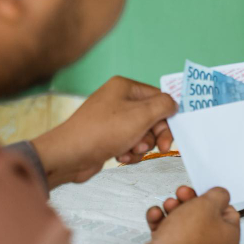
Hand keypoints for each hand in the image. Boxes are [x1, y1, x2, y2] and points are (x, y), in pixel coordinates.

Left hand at [32, 76, 176, 187]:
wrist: (69, 155)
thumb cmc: (102, 132)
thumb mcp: (140, 115)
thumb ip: (163, 106)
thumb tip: (174, 104)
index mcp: (125, 87)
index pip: (158, 98)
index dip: (167, 118)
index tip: (170, 136)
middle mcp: (118, 100)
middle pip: (152, 117)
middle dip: (154, 135)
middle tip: (159, 148)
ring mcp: (112, 119)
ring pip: (142, 133)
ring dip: (141, 146)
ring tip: (129, 151)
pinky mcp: (108, 137)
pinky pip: (129, 143)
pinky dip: (129, 152)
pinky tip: (120, 157)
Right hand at [131, 186, 240, 243]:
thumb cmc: (188, 237)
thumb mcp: (209, 205)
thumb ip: (218, 195)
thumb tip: (220, 195)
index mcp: (227, 235)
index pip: (228, 211)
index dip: (216, 200)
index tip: (205, 193)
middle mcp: (211, 243)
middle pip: (202, 213)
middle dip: (189, 200)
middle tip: (182, 194)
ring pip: (182, 219)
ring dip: (173, 207)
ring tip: (168, 205)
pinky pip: (166, 229)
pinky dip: (160, 220)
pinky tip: (156, 215)